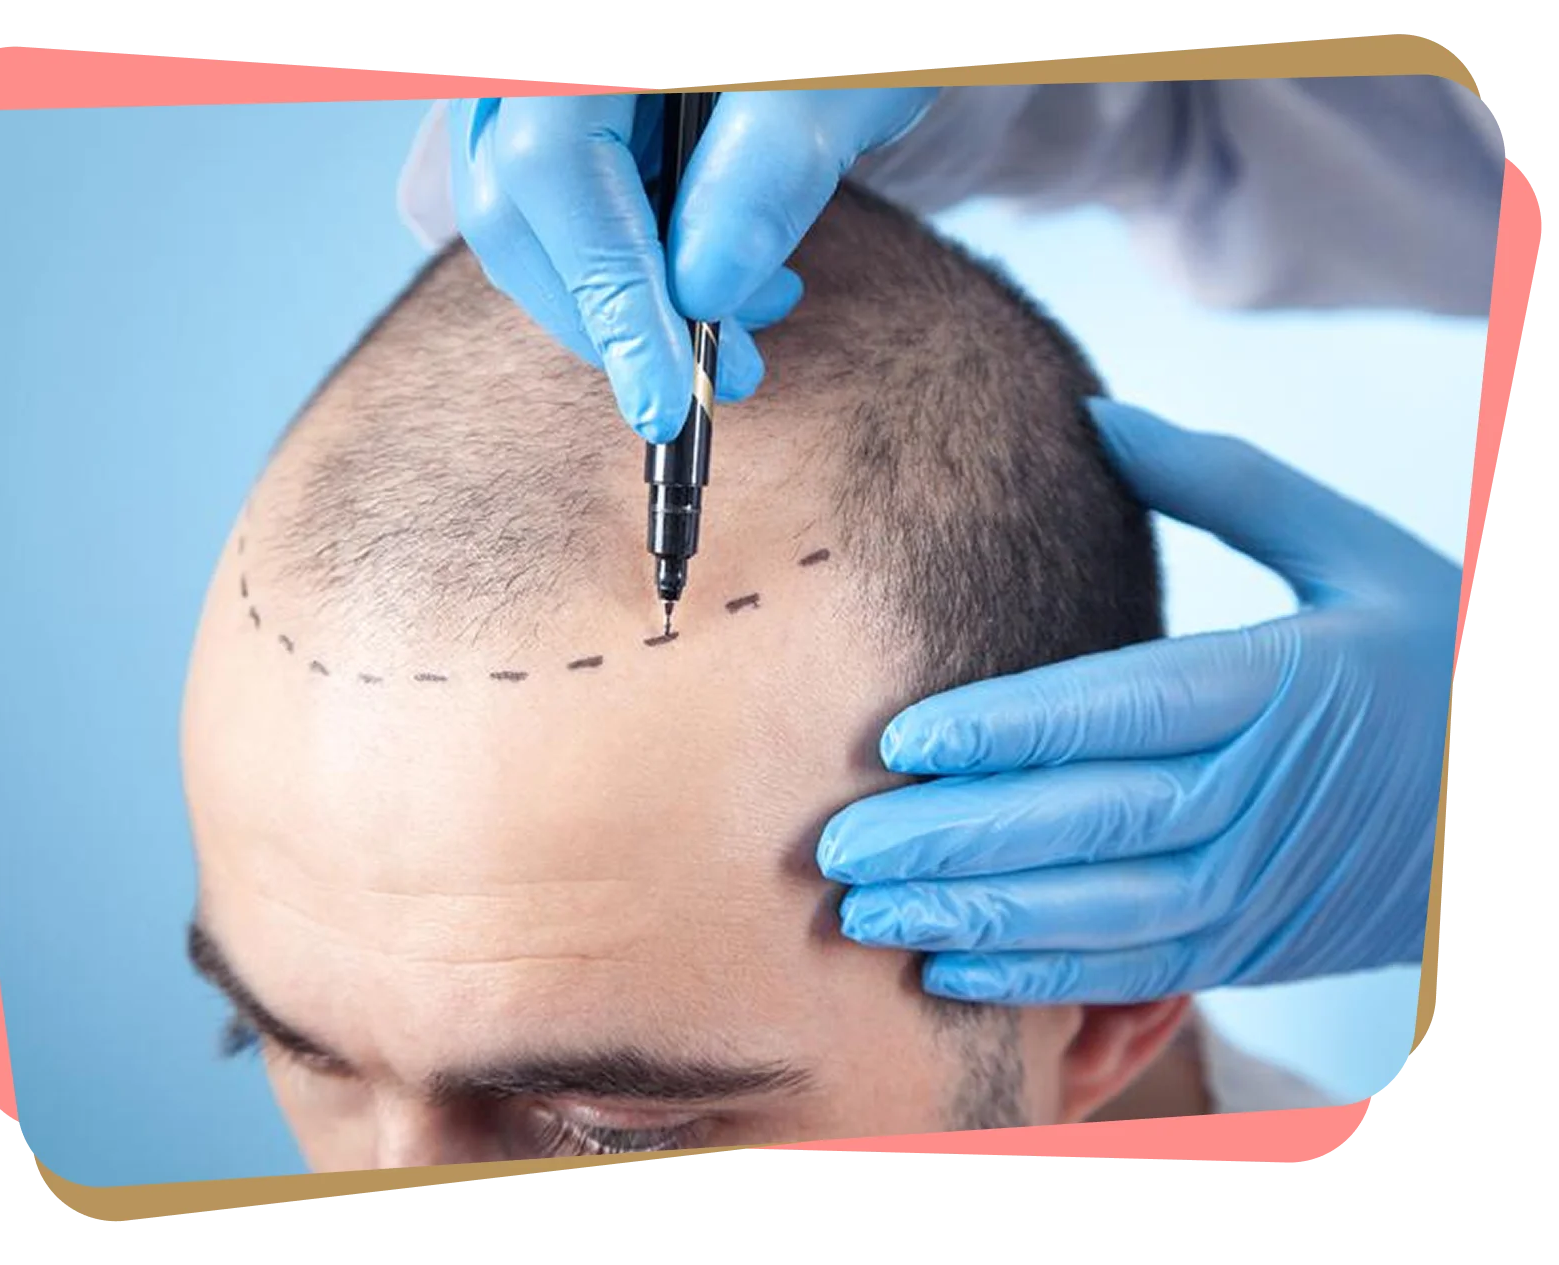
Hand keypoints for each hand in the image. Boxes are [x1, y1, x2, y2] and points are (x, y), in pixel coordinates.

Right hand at [447, 88, 938, 441]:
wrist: (832, 12)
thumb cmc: (844, 44)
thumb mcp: (834, 83)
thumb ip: (772, 167)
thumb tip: (699, 293)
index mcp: (582, 43)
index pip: (553, 165)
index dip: (606, 295)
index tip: (663, 402)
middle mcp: (520, 64)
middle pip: (514, 204)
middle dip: (615, 316)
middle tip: (729, 374)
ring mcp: (518, 87)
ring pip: (520, 220)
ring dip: (623, 300)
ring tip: (750, 312)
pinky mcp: (545, 117)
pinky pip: (545, 209)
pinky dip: (620, 264)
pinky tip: (709, 276)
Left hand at [818, 400, 1456, 1004]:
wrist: (1508, 803)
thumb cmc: (1433, 657)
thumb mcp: (1356, 551)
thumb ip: (1227, 482)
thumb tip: (1099, 415)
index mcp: (1278, 685)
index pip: (1121, 709)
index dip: (1007, 729)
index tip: (900, 738)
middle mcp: (1260, 794)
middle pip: (1087, 820)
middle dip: (953, 837)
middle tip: (836, 843)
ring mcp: (1257, 883)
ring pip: (1097, 912)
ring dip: (974, 917)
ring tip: (865, 915)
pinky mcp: (1253, 941)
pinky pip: (1136, 971)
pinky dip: (1040, 977)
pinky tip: (951, 967)